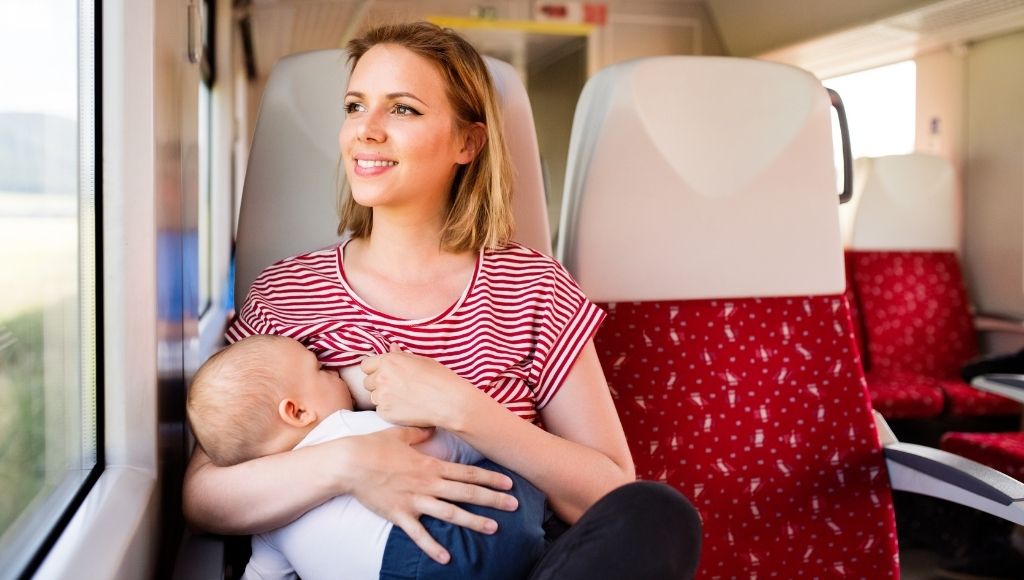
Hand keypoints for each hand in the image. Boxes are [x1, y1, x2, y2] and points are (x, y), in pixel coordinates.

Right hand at [346, 426, 517, 563]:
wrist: (349, 463)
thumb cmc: (373, 446)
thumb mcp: (400, 434)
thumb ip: (419, 433)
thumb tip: (431, 428)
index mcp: (430, 465)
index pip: (467, 472)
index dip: (490, 478)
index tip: (509, 484)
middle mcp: (428, 483)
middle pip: (466, 493)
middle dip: (492, 499)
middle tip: (514, 506)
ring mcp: (415, 500)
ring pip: (450, 513)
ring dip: (473, 521)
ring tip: (493, 528)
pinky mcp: (399, 514)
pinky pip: (418, 534)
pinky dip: (432, 547)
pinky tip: (446, 558)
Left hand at [360, 344, 479, 427]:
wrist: (449, 402)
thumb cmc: (439, 379)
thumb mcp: (421, 361)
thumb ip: (401, 356)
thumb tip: (391, 347)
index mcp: (389, 361)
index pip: (366, 365)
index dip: (375, 369)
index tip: (385, 374)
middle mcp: (381, 377)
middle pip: (367, 382)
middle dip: (378, 384)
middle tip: (397, 388)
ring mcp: (382, 396)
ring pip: (374, 397)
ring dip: (384, 398)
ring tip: (404, 399)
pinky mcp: (385, 413)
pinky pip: (381, 411)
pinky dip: (390, 411)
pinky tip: (406, 409)